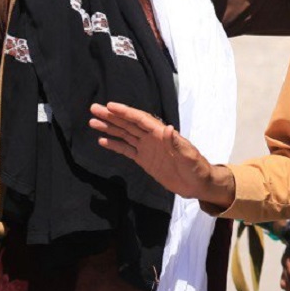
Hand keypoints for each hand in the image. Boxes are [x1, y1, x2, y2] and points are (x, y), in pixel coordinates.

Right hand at [90, 102, 233, 208]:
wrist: (197, 184)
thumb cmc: (197, 169)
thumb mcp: (189, 156)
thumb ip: (177, 144)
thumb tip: (168, 128)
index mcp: (162, 134)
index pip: (141, 119)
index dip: (126, 112)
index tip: (110, 106)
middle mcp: (152, 138)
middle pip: (129, 124)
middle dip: (112, 116)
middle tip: (94, 109)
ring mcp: (147, 148)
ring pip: (125, 134)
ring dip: (109, 128)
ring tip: (93, 121)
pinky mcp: (144, 160)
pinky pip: (126, 150)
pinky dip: (114, 145)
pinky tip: (102, 140)